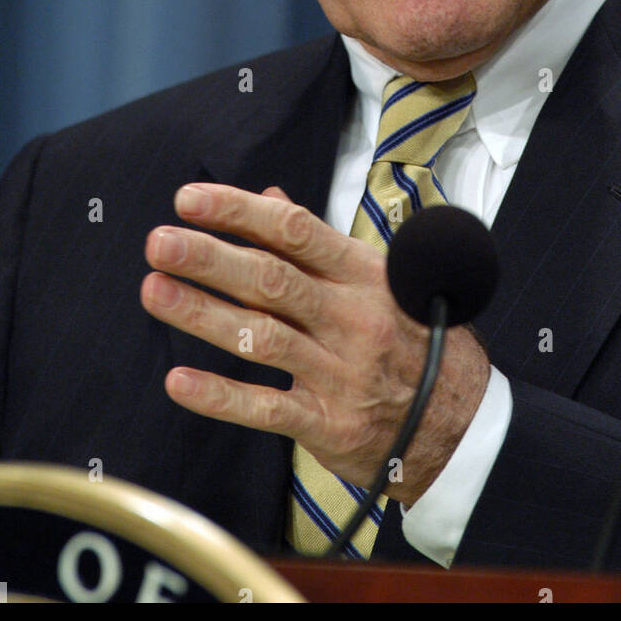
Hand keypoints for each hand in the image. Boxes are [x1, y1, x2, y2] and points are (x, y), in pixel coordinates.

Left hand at [140, 183, 489, 504]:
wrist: (466, 424)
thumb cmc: (419, 339)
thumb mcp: (384, 279)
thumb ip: (321, 243)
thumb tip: (270, 196)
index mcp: (365, 274)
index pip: (295, 230)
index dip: (239, 211)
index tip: (190, 198)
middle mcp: (352, 317)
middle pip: (271, 279)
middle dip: (210, 257)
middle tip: (160, 241)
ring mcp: (341, 372)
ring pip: (260, 336)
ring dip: (202, 313)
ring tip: (155, 291)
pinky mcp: (331, 425)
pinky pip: (267, 408)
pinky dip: (221, 396)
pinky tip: (178, 381)